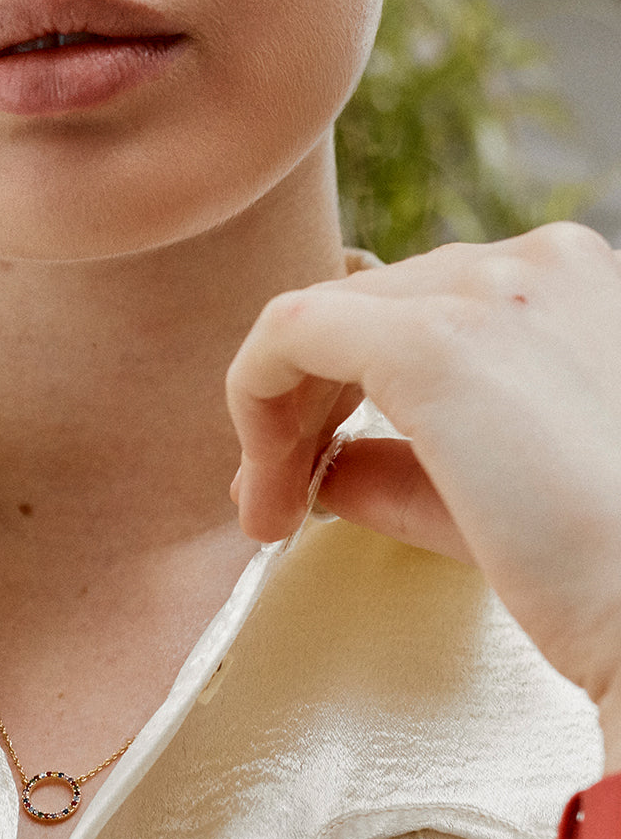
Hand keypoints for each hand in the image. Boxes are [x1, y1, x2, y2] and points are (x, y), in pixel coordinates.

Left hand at [225, 225, 620, 741]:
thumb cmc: (614, 576)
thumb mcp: (508, 496)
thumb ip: (415, 466)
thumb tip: (329, 469)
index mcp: (573, 285)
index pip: (423, 305)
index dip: (354, 383)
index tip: (319, 468)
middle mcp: (534, 263)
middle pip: (371, 305)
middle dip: (313, 398)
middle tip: (281, 496)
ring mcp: (485, 293)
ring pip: (325, 314)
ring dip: (281, 409)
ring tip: (272, 505)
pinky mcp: (430, 343)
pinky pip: (290, 331)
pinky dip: (254, 395)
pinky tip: (265, 482)